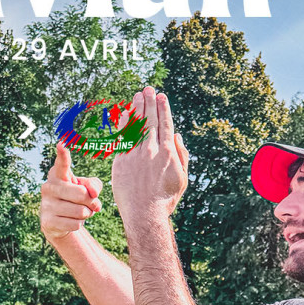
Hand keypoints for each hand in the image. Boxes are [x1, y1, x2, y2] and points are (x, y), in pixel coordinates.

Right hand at [40, 143, 102, 245]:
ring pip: (81, 212)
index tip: (62, 144)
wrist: (59, 223)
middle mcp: (48, 187)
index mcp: (58, 175)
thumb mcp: (87, 188)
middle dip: (91, 202)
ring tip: (79, 213)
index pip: (62, 164)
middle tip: (90, 204)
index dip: (63, 155)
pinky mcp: (47, 222)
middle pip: (82, 194)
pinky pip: (75, 224)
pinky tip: (70, 222)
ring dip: (86, 214)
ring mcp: (46, 205)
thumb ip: (94, 185)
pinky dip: (78, 225)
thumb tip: (92, 194)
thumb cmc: (75, 199)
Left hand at [111, 89, 188, 224]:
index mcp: (168, 154)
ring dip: (137, 109)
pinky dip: (124, 124)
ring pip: (136, 126)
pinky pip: (123, 139)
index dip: (164, 109)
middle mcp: (152, 151)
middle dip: (150, 103)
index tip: (162, 97)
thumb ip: (181, 156)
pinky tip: (124, 113)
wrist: (145, 215)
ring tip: (137, 95)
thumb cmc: (165, 200)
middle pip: (151, 121)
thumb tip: (178, 135)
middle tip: (148, 89)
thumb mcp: (182, 179)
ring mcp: (136, 156)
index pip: (166, 125)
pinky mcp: (121, 162)